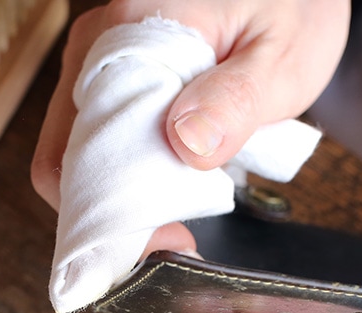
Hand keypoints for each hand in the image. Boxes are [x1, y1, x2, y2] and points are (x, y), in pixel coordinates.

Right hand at [31, 0, 349, 255]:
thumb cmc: (292, 7)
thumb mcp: (281, 57)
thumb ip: (235, 98)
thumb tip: (185, 144)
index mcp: (127, 36)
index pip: (80, 148)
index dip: (110, 212)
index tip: (165, 241)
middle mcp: (98, 50)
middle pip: (68, 158)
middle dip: (112, 215)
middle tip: (173, 241)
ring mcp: (103, 66)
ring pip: (82, 156)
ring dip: (122, 198)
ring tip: (176, 217)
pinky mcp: (118, 80)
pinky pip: (103, 142)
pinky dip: (130, 176)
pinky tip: (170, 186)